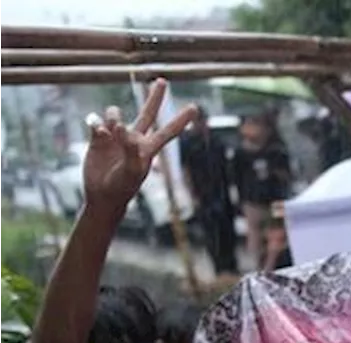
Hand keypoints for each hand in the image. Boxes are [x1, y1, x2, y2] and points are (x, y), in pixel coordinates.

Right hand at [83, 78, 195, 209]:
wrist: (102, 195)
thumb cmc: (122, 186)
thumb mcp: (131, 171)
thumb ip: (130, 149)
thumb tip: (122, 127)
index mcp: (148, 147)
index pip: (168, 131)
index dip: (181, 119)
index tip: (195, 107)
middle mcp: (134, 138)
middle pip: (148, 113)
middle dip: (155, 97)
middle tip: (162, 81)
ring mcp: (116, 136)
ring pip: (115, 114)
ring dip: (112, 117)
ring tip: (110, 132)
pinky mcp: (99, 137)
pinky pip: (96, 121)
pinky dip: (96, 124)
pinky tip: (98, 133)